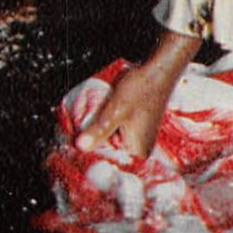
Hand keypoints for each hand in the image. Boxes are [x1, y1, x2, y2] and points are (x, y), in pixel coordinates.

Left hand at [76, 30, 201, 156]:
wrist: (157, 70)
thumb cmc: (141, 89)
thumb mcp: (115, 111)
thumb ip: (98, 131)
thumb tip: (80, 147)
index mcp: (138, 151)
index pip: (108, 162)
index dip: (91, 153)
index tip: (74, 147)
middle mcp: (141, 149)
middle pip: (109, 152)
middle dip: (95, 142)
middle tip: (82, 131)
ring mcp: (139, 139)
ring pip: (111, 141)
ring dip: (99, 133)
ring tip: (93, 121)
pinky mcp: (137, 129)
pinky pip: (116, 132)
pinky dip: (107, 126)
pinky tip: (103, 116)